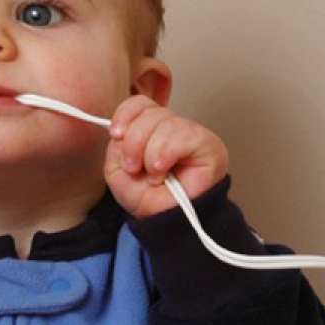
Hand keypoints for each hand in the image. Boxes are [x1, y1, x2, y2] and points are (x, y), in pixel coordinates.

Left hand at [105, 96, 228, 219]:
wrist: (168, 221)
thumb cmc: (149, 199)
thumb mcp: (117, 171)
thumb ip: (116, 146)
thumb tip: (124, 130)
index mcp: (153, 129)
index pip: (140, 103)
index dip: (125, 115)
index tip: (116, 135)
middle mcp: (173, 127)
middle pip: (150, 113)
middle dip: (134, 143)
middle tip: (134, 167)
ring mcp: (191, 134)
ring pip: (165, 123)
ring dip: (150, 154)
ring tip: (154, 175)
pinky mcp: (208, 144)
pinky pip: (182, 136)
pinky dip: (166, 155)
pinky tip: (165, 170)